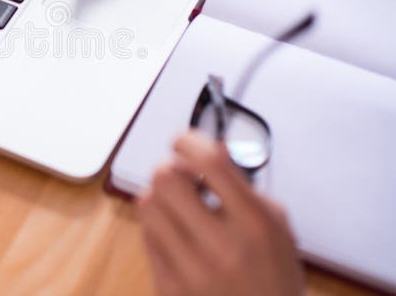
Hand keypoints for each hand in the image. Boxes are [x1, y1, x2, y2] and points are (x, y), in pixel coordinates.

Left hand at [138, 132, 302, 295]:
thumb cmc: (273, 276)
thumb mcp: (276, 225)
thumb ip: (243, 184)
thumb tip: (210, 148)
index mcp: (254, 223)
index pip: (210, 161)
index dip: (189, 140)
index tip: (183, 141)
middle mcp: (221, 245)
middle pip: (166, 177)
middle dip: (171, 168)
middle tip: (182, 177)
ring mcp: (191, 269)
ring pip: (147, 203)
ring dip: (159, 196)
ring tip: (177, 206)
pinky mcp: (169, 287)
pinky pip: (146, 236)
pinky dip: (157, 225)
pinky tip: (176, 232)